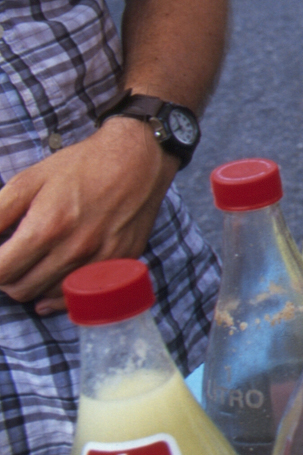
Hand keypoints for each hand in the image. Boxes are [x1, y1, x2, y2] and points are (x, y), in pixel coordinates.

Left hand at [0, 119, 175, 310]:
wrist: (138, 159)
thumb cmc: (81, 166)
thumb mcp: (28, 180)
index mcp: (47, 227)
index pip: (1, 272)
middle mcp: (75, 249)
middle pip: (21, 289)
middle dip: (7, 277)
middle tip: (12, 258)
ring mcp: (101, 259)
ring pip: (49, 295)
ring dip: (34, 283)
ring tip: (35, 262)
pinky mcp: (120, 262)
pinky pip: (84, 295)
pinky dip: (63, 293)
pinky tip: (54, 282)